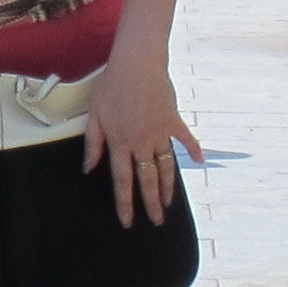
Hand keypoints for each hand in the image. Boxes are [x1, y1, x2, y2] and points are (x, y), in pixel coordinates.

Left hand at [81, 47, 201, 224]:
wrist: (137, 65)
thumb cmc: (111, 87)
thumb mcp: (94, 115)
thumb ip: (93, 144)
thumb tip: (88, 169)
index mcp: (120, 143)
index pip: (122, 180)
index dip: (125, 202)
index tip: (128, 221)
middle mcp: (142, 143)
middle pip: (147, 179)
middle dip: (151, 203)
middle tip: (157, 221)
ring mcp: (160, 133)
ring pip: (166, 166)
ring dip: (168, 186)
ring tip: (169, 203)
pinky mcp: (173, 120)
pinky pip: (184, 139)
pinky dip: (193, 150)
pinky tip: (199, 162)